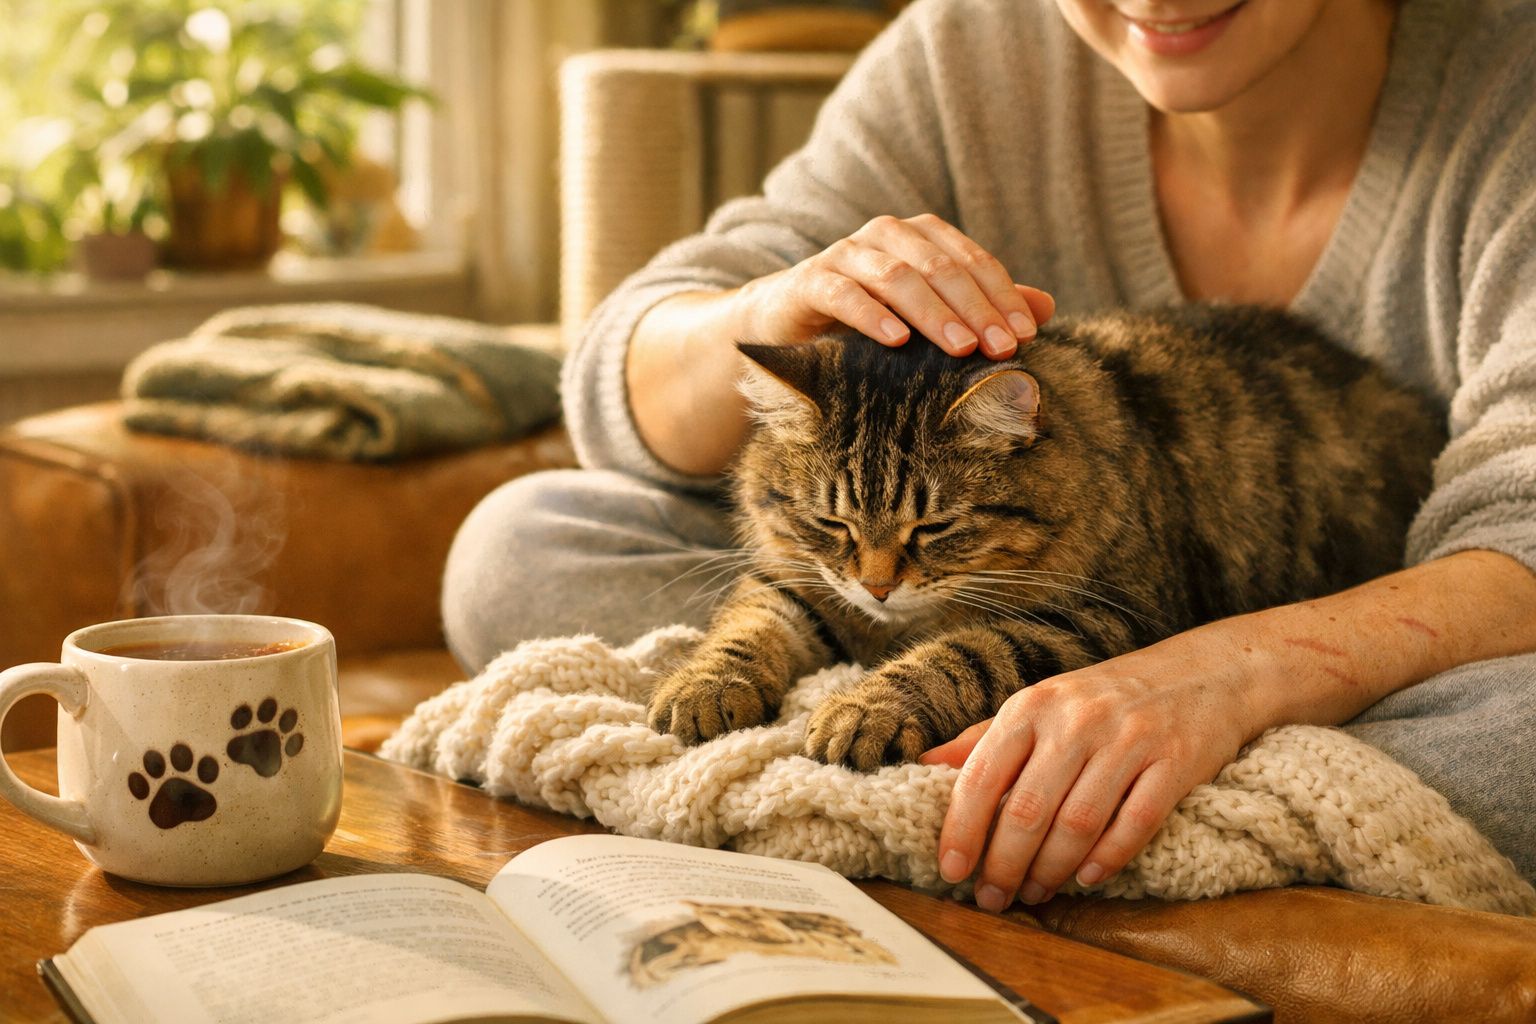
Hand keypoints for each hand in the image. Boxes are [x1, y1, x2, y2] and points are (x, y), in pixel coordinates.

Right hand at [739, 213, 1054, 359]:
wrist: (786, 325)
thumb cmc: (866, 321)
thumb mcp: (928, 315)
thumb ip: (980, 306)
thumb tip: (1047, 307)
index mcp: (920, 236)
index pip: (972, 261)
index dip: (1002, 296)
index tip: (1025, 335)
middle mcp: (885, 235)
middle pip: (940, 266)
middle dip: (975, 308)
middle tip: (1000, 348)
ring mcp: (845, 254)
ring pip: (897, 276)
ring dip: (933, 313)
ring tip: (960, 349)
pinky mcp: (810, 281)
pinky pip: (844, 294)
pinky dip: (872, 315)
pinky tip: (896, 341)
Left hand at [919, 641, 1255, 910]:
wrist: (1202, 673)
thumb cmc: (1104, 699)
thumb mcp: (1041, 705)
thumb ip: (983, 738)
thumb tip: (925, 764)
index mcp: (1033, 706)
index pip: (982, 774)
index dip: (962, 828)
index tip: (951, 870)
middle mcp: (1076, 720)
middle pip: (1028, 808)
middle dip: (1004, 864)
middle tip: (993, 897)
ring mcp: (1128, 739)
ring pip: (1078, 822)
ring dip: (1051, 869)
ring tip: (1035, 893)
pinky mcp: (1174, 762)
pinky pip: (1134, 823)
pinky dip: (1108, 859)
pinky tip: (1088, 879)